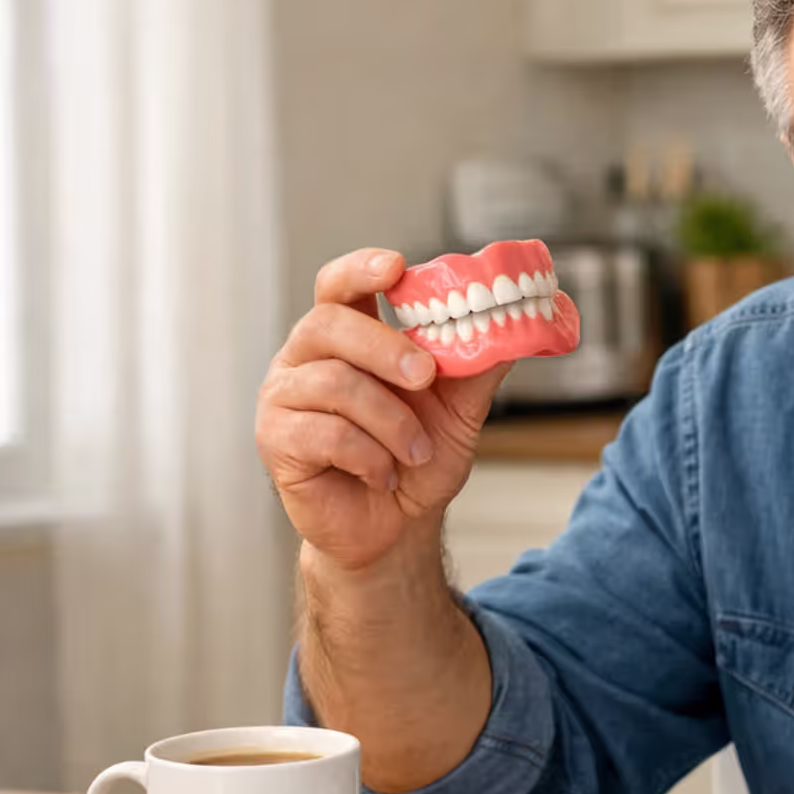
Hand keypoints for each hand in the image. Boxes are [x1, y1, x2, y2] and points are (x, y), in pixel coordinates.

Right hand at [256, 248, 513, 570]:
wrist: (396, 526)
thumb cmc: (418, 459)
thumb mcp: (461, 408)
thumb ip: (479, 364)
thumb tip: (517, 322)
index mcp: (346, 337)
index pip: (338, 285)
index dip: (361, 269)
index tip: (395, 267)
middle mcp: (305, 358)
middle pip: (330, 324)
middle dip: (386, 348)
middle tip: (427, 377)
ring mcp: (283, 397)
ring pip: (335, 383)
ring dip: (392, 422)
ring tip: (416, 451)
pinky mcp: (275, 440)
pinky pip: (327, 433)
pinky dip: (371, 456)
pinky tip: (384, 474)